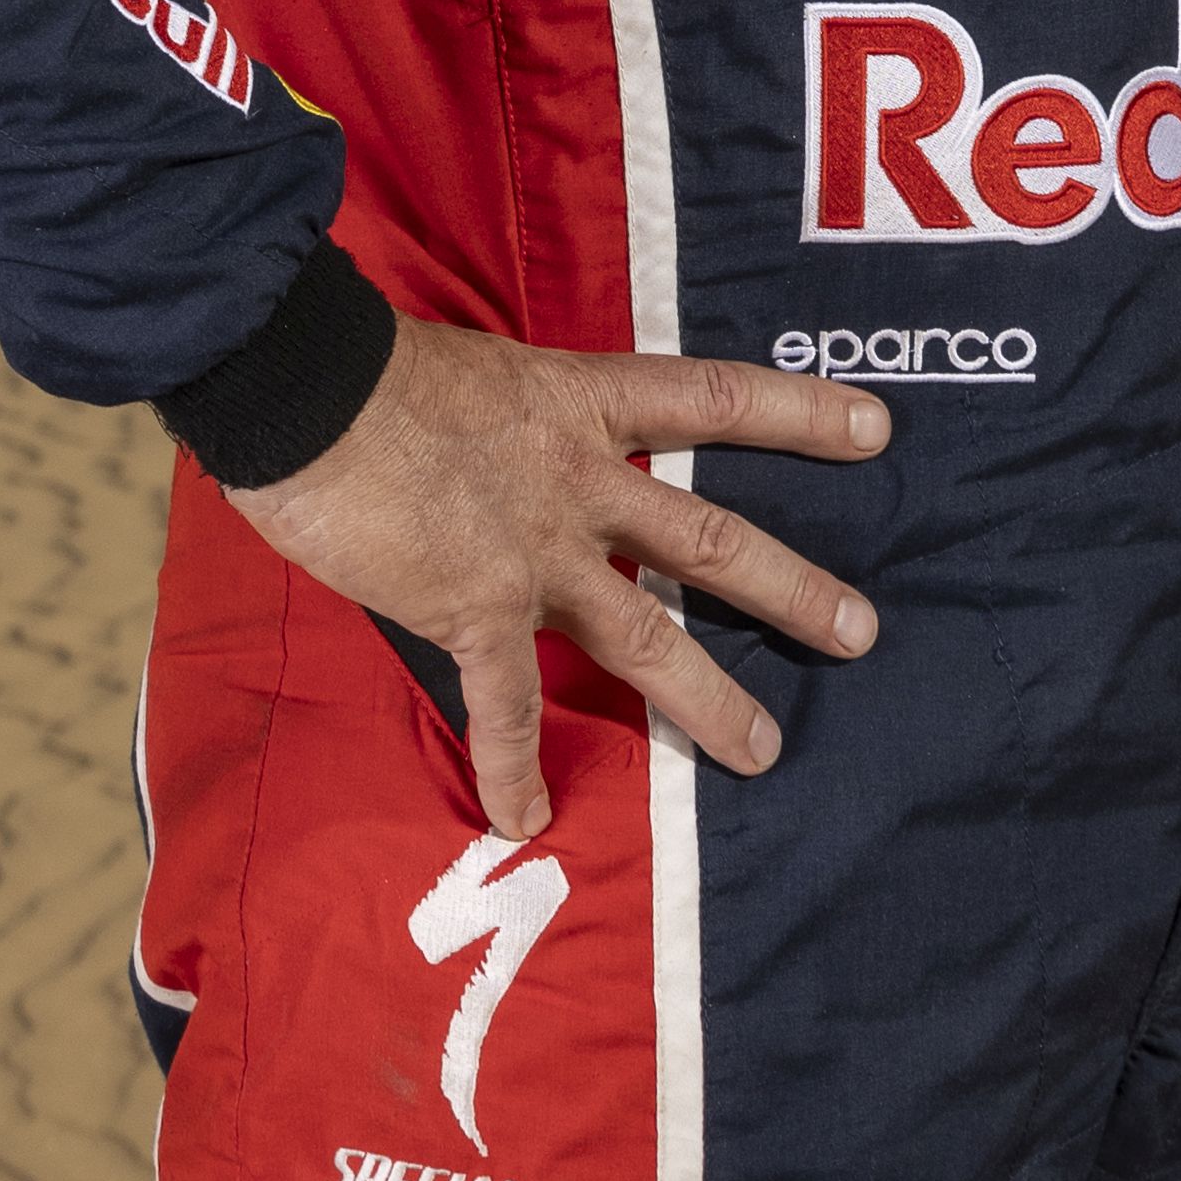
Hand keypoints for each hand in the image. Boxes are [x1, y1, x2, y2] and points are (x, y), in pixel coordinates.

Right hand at [226, 315, 889, 838]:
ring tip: (764, 751)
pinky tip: (526, 819)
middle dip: (792, 588)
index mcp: (579, 402)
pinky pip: (504, 704)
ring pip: (644, 635)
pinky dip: (513, 767)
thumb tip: (489, 451)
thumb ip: (505, 421)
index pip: (713, 400)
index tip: (877, 431)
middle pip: (710, 540)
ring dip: (708, 698)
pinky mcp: (473, 606)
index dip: (800, 413)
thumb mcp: (469, 369)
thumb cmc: (364, 362)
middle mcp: (577, 480)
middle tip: (862, 632)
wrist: (304, 380)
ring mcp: (533, 550)